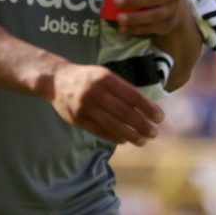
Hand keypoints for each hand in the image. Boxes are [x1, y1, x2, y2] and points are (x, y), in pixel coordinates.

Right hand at [45, 62, 163, 144]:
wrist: (56, 80)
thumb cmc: (87, 77)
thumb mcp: (105, 75)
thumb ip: (122, 88)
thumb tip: (146, 106)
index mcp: (106, 78)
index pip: (132, 95)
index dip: (148, 108)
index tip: (160, 117)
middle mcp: (96, 92)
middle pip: (124, 112)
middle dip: (142, 124)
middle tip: (154, 133)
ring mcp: (85, 107)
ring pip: (112, 124)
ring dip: (130, 134)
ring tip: (142, 141)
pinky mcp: (76, 119)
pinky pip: (98, 131)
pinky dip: (113, 136)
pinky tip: (124, 140)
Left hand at [111, 0, 181, 36]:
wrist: (171, 5)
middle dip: (135, 0)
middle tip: (116, 0)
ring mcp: (171, 11)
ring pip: (154, 15)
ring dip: (135, 18)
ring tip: (119, 18)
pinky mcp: (166, 25)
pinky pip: (151, 28)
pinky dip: (136, 29)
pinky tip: (123, 28)